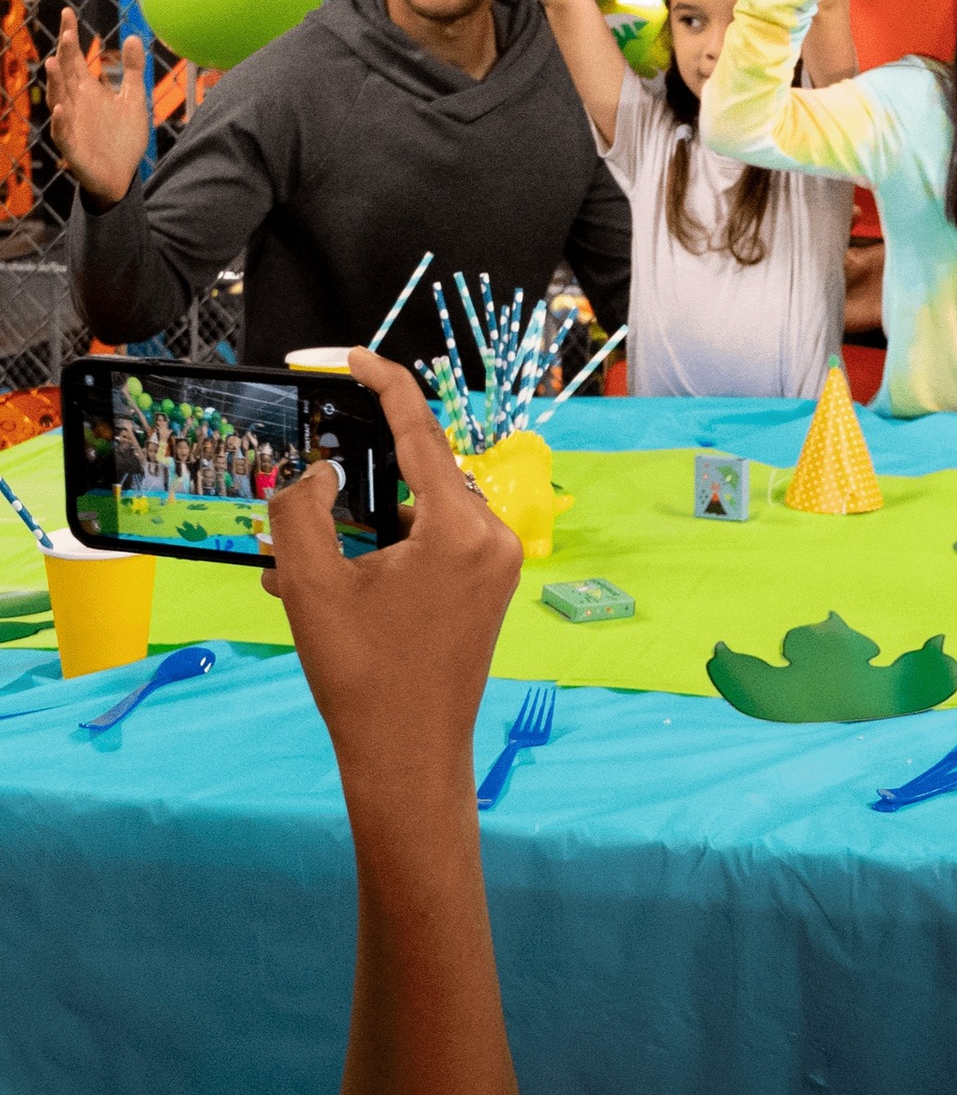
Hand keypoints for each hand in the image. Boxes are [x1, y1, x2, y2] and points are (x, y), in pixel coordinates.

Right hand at [47, 11, 149, 205]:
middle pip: (66, 75)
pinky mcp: (73, 148)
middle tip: (66, 33)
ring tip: (54, 63)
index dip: (71, 36)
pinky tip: (60, 107)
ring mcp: (72, 125)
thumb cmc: (122, 137)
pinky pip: (63, 132)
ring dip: (55, 83)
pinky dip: (61, 120)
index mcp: (88, 91)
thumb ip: (133, 71)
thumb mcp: (134, 99)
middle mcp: (76, 104)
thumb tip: (133, 37)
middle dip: (65, 56)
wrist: (123, 175)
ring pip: (59, 100)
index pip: (76, 58)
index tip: (68, 11)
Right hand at [264, 349, 521, 773]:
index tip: (351, 357)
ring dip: (367, 520)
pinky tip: (329, 574)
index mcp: (460, 526)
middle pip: (421, 472)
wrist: (409, 759)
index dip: (384, 385)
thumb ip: (302, 513)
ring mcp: (496, 564)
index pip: (420, 431)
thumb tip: (315, 472)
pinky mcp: (489, 588)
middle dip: (363, 471)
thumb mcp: (310, 587)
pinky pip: (435, 543)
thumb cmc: (363, 678)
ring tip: (299, 547)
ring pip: (423, 511)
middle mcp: (492, 535)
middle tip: (311, 465)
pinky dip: (386, 548)